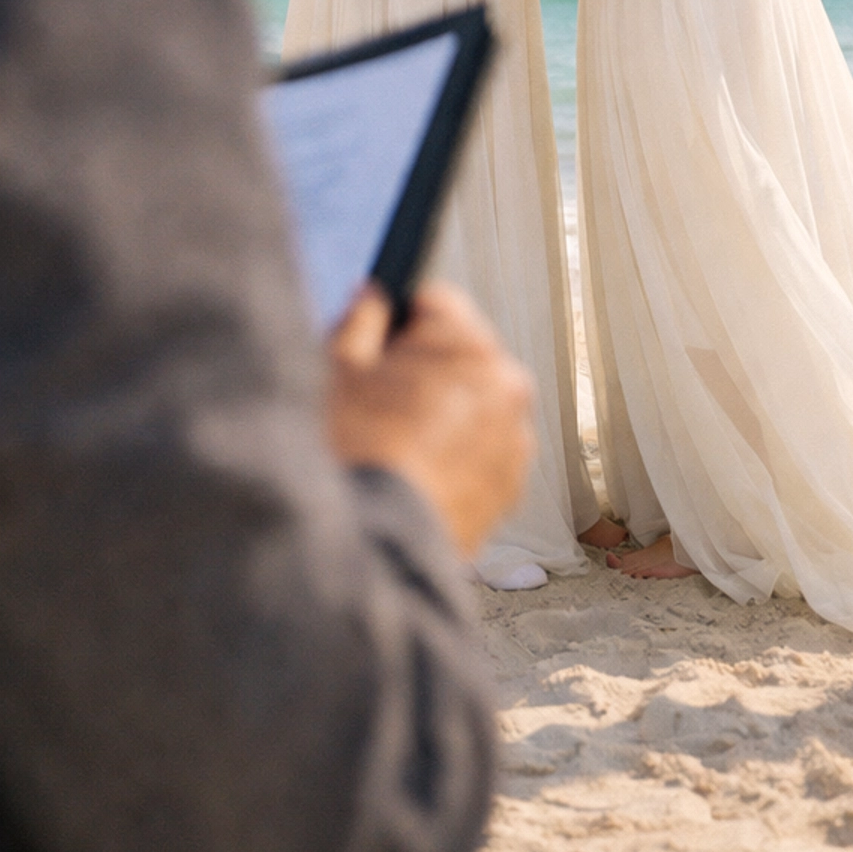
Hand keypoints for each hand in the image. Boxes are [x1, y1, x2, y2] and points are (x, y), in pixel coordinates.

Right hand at [328, 283, 534, 558]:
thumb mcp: (337, 368)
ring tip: (393, 449)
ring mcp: (514, 442)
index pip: (437, 302)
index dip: (398, 321)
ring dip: (442, 415)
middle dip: (423, 370)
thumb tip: (374, 298)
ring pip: (471, 405)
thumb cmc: (352, 455)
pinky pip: (480, 453)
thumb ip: (361, 319)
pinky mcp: (510, 490)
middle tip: (376, 405)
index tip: (376, 345)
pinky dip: (454, 458)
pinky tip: (412, 477)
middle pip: (460, 355)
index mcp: (470, 345)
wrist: (371, 553)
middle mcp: (507, 387)